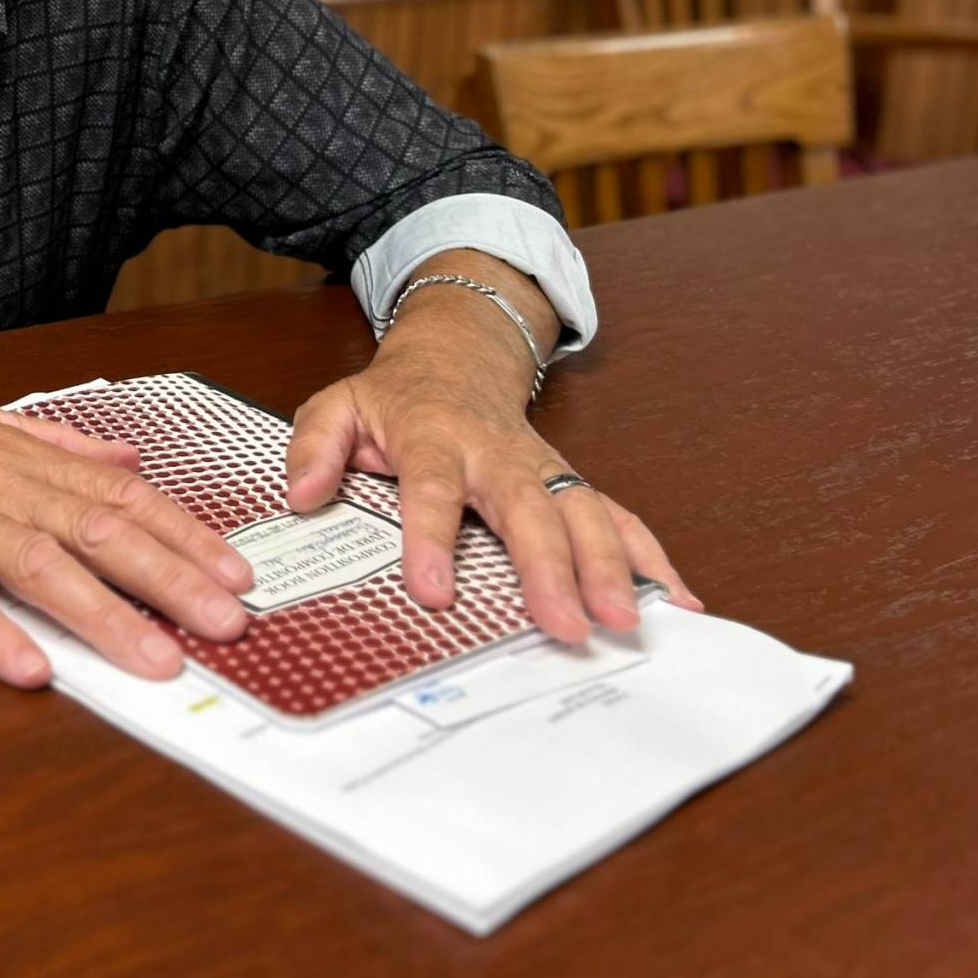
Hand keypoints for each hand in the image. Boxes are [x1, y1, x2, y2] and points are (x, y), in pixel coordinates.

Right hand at [0, 383, 255, 688]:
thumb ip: (55, 442)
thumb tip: (126, 455)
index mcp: (19, 455)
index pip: (120, 493)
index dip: (183, 532)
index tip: (235, 569)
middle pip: (98, 531)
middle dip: (170, 579)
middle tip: (225, 623)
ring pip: (39, 565)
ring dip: (102, 615)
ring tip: (153, 660)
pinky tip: (30, 669)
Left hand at [285, 338, 701, 644]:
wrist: (457, 353)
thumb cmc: (396, 396)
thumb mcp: (337, 405)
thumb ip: (314, 446)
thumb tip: (300, 494)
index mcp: (434, 435)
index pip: (432, 487)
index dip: (432, 538)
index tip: (434, 591)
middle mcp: (497, 452)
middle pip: (528, 507)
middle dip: (552, 566)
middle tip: (568, 624)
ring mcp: (541, 467)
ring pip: (583, 511)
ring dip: (610, 567)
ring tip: (626, 621)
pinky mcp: (569, 483)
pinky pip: (614, 516)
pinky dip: (649, 556)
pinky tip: (677, 600)